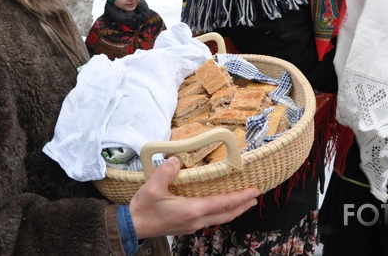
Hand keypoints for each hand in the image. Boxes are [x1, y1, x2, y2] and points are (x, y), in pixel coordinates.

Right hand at [129, 156, 259, 238]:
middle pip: (226, 214)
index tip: (254, 191)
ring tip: (241, 202)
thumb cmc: (143, 208)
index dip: (240, 197)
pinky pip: (209, 219)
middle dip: (242, 205)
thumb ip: (166, 171)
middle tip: (254, 197)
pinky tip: (218, 206)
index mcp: (192, 210)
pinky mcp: (186, 226)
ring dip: (232, 210)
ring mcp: (191, 225)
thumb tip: (178, 160)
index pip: (223, 203)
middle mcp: (195, 220)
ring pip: (219, 218)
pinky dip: (220, 212)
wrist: (132, 226)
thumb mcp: (152, 187)